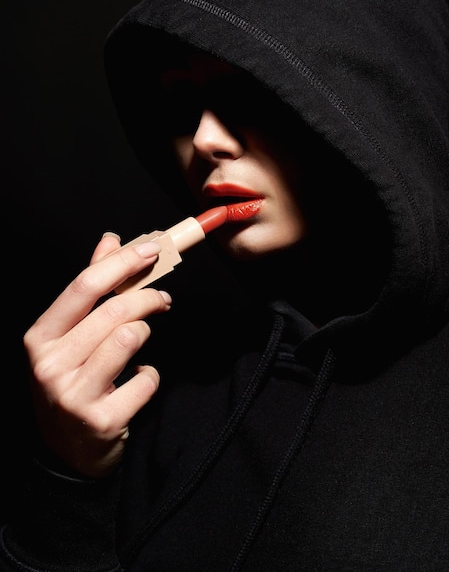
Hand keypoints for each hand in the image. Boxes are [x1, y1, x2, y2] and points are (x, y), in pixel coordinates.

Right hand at [24, 233, 171, 477]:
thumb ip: (91, 288)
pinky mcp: (102, 419)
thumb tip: (110, 241)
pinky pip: (146, 378)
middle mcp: (51, 364)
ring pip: (131, 338)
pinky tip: (136, 382)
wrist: (67, 452)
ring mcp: (74, 394)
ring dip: (146, 333)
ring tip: (141, 340)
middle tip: (162, 299)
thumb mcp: (68, 336)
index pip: (84, 286)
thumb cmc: (72, 382)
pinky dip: (149, 376)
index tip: (152, 250)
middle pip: (114, 311)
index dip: (122, 263)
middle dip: (148, 297)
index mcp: (41, 337)